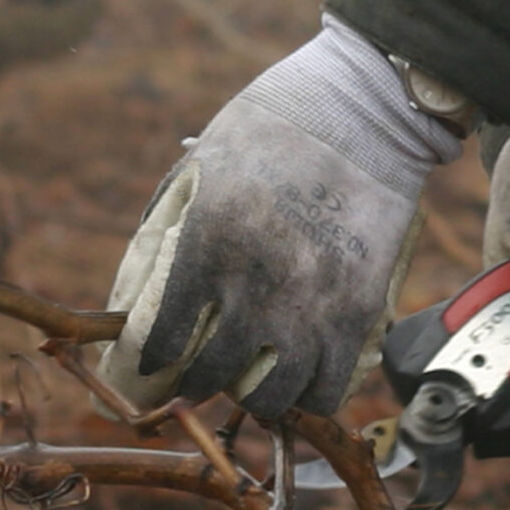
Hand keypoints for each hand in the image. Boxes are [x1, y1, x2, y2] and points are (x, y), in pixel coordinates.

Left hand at [96, 18, 458, 418]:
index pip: (162, 334)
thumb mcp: (201, 164)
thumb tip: (148, 277)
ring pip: (271, 397)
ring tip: (247, 383)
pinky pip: (329, 389)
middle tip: (195, 379)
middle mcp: (255, 286)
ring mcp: (310, 306)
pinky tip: (299, 381)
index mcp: (206, 245)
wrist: (362, 112)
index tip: (150, 363)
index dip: (151, 357)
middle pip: (211, 374)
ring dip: (252, 397)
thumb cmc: (273, 127)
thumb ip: (171, 222)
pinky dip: (309, 395)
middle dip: (196, 382)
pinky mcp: (358, 314)